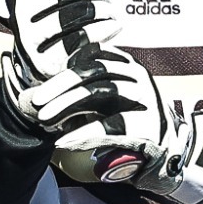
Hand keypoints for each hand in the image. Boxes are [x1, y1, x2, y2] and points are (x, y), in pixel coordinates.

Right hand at [0, 0, 121, 129]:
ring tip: (112, 12)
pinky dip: (105, 29)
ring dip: (104, 10)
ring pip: (77, 14)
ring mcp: (31, 40)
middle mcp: (19, 14)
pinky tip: (113, 26)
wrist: (51, 64)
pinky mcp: (48, 63)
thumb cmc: (65, 14)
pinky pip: (84, 38)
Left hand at [50, 48, 202, 203]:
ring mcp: (144, 98)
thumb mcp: (105, 99)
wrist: (166, 147)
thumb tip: (38, 91)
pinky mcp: (147, 124)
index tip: (39, 82)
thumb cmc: (127, 121)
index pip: (91, 55)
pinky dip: (82, 134)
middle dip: (60, 85)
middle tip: (36, 100)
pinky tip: (63, 142)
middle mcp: (137, 76)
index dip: (63, 68)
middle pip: (94, 71)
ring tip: (44, 120)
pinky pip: (109, 126)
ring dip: (67, 106)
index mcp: (125, 65)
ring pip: (101, 93)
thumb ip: (81, 90)